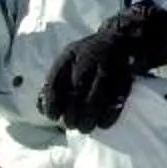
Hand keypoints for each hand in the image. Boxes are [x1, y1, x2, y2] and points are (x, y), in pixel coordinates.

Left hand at [39, 2, 166, 131]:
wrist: (122, 39)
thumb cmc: (88, 56)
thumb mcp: (68, 60)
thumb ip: (54, 81)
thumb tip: (41, 108)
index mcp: (69, 56)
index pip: (55, 83)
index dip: (52, 104)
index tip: (53, 117)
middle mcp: (88, 60)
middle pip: (76, 94)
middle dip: (71, 115)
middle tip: (71, 125)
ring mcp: (108, 68)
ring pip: (95, 99)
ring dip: (89, 119)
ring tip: (85, 128)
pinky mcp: (125, 77)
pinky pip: (116, 100)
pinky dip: (109, 116)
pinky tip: (103, 124)